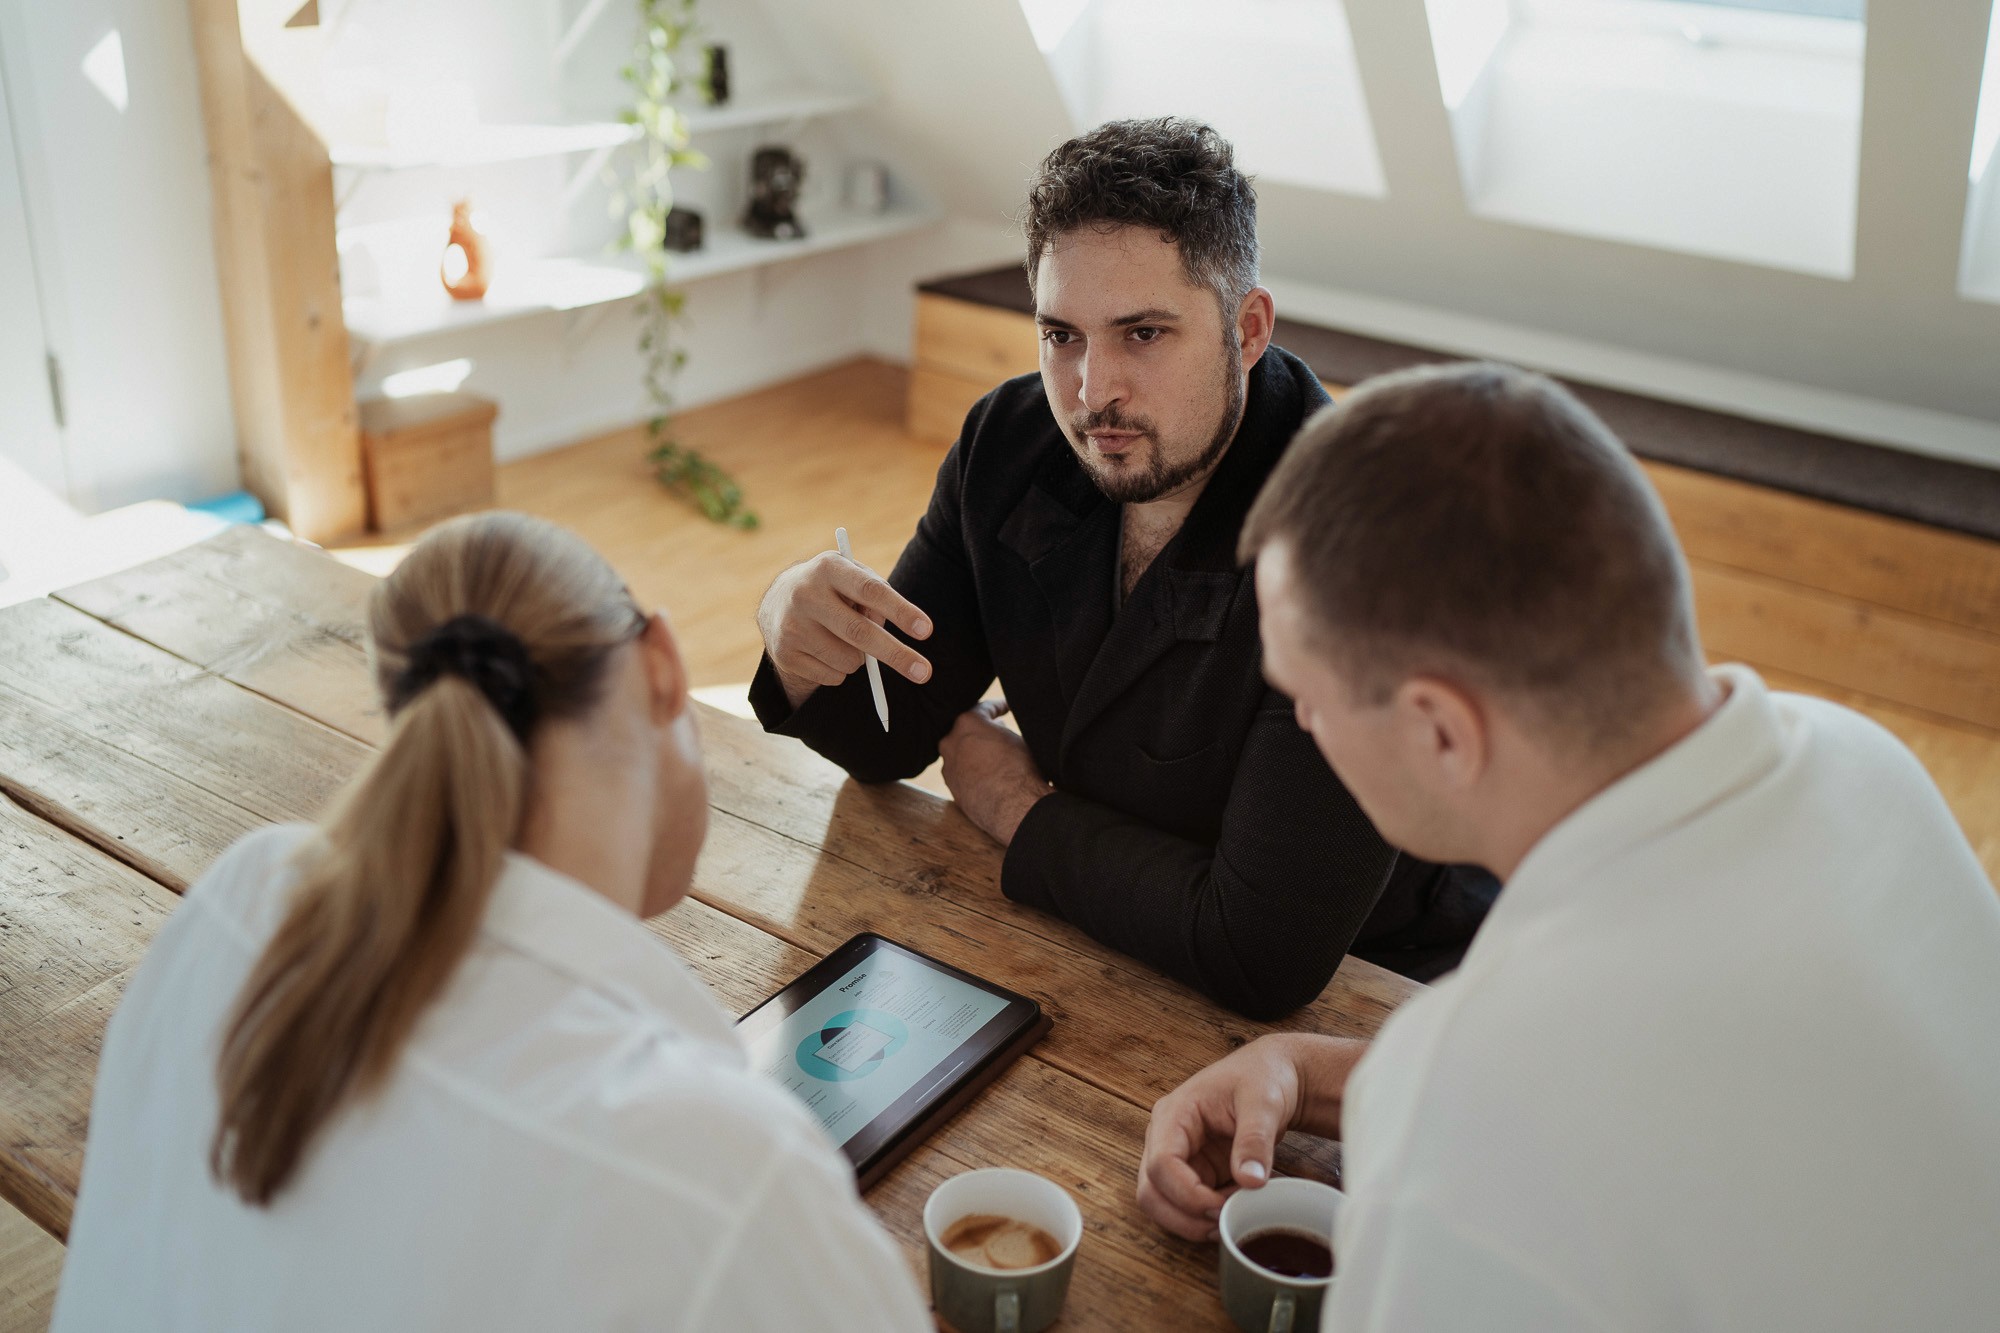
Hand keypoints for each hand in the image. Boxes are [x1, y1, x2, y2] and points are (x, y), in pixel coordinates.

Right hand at [757, 551, 933, 707]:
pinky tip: (825, 650)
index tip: (926, 630)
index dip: (901, 611)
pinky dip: (841, 670)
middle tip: (924, 672)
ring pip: (849, 660)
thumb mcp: (853, 577)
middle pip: (859, 632)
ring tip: (846, 640)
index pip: (870, 591)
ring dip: (862, 659)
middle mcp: (805, 594)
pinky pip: (833, 677)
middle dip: (896, 655)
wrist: (777, 602)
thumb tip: (884, 630)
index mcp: (828, 567)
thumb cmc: (833, 588)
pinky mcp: (784, 654)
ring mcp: (792, 626)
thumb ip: (876, 594)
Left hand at [939, 700, 1049, 846]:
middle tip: (1000, 729)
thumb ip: (1001, 729)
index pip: (984, 709)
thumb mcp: (1018, 738)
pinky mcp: (952, 787)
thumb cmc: (1020, 769)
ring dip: (977, 752)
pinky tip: (990, 775)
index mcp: (967, 723)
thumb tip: (998, 729)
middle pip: (968, 731)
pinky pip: (963, 773)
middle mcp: (951, 742)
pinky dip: (974, 771)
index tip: (1006, 707)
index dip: (998, 707)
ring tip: (995, 755)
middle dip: (984, 730)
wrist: (1013, 806)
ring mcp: (949, 766)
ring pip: (963, 753)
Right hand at [1137, 1034, 1367, 1241]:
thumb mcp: (1264, 1103)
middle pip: (1151, 1191)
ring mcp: (1179, 1157)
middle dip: (1184, 1217)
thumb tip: (1251, 1181)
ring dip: (1194, 1221)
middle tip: (1226, 1221)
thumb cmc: (1263, 1078)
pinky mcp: (1195, 1172)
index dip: (1187, 1194)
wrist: (1276, 1075)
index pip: (1161, 1163)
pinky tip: (1238, 1204)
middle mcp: (1166, 1137)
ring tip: (1234, 1213)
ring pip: (1163, 1204)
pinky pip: (1187, 1206)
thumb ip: (1254, 1141)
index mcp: (1174, 1113)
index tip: (1223, 1206)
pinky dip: (1208, 1216)